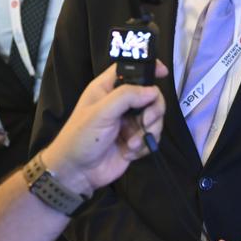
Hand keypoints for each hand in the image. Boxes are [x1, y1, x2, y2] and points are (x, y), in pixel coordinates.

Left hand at [41, 63, 167, 194]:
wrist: (78, 172)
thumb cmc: (82, 137)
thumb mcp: (101, 113)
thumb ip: (127, 97)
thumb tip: (153, 91)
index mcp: (108, 89)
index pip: (131, 69)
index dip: (148, 67)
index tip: (163, 72)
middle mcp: (121, 103)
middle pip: (151, 95)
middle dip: (153, 109)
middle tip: (147, 120)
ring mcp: (129, 122)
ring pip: (155, 118)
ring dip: (147, 132)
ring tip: (131, 144)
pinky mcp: (135, 140)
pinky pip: (152, 137)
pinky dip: (144, 146)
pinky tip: (129, 152)